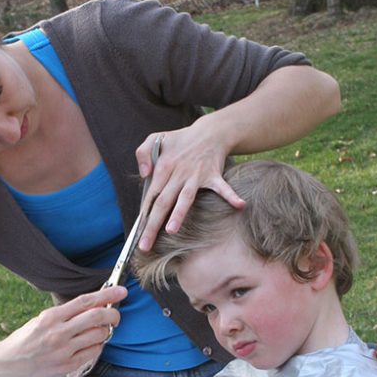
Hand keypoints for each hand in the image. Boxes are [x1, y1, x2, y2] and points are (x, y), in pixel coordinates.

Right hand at [1, 285, 126, 376]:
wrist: (6, 365)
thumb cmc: (25, 340)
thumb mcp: (40, 321)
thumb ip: (64, 314)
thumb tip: (92, 306)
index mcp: (51, 317)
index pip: (85, 301)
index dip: (107, 294)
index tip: (121, 290)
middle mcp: (58, 332)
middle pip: (97, 317)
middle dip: (113, 314)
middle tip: (116, 314)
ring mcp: (64, 350)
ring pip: (98, 336)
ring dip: (105, 331)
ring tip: (100, 331)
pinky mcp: (67, 366)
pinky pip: (92, 352)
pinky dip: (97, 346)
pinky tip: (92, 344)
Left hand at [135, 122, 244, 250]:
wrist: (209, 132)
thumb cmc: (180, 140)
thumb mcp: (155, 139)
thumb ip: (142, 154)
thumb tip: (144, 175)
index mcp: (163, 167)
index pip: (150, 196)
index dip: (144, 215)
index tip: (138, 233)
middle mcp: (178, 173)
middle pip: (163, 202)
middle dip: (153, 224)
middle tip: (145, 245)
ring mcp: (196, 175)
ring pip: (185, 197)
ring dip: (179, 213)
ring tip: (172, 230)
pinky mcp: (213, 175)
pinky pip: (222, 187)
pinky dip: (231, 195)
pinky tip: (239, 205)